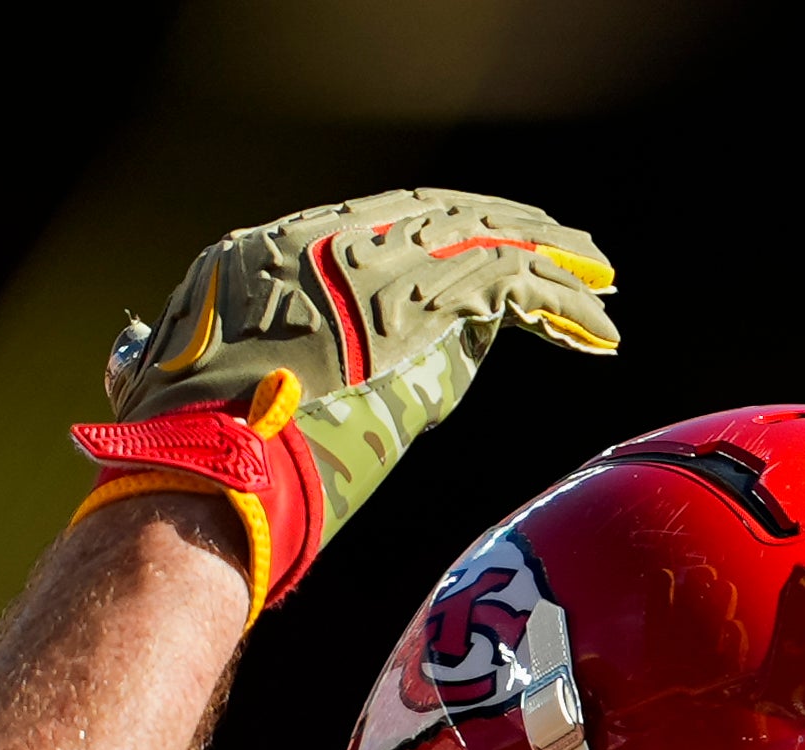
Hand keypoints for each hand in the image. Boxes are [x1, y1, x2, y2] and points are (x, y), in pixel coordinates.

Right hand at [72, 189, 617, 619]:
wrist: (203, 476)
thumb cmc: (211, 464)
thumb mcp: (244, 395)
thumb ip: (311, 368)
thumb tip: (396, 379)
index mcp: (271, 251)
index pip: (380, 222)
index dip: (447, 234)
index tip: (493, 245)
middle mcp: (318, 239)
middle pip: (442, 218)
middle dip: (508, 231)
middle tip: (565, 249)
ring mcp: (364, 264)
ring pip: (485, 242)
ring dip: (551, 262)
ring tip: (600, 278)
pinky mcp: (414, 301)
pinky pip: (512, 287)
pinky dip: (563, 307)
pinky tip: (600, 328)